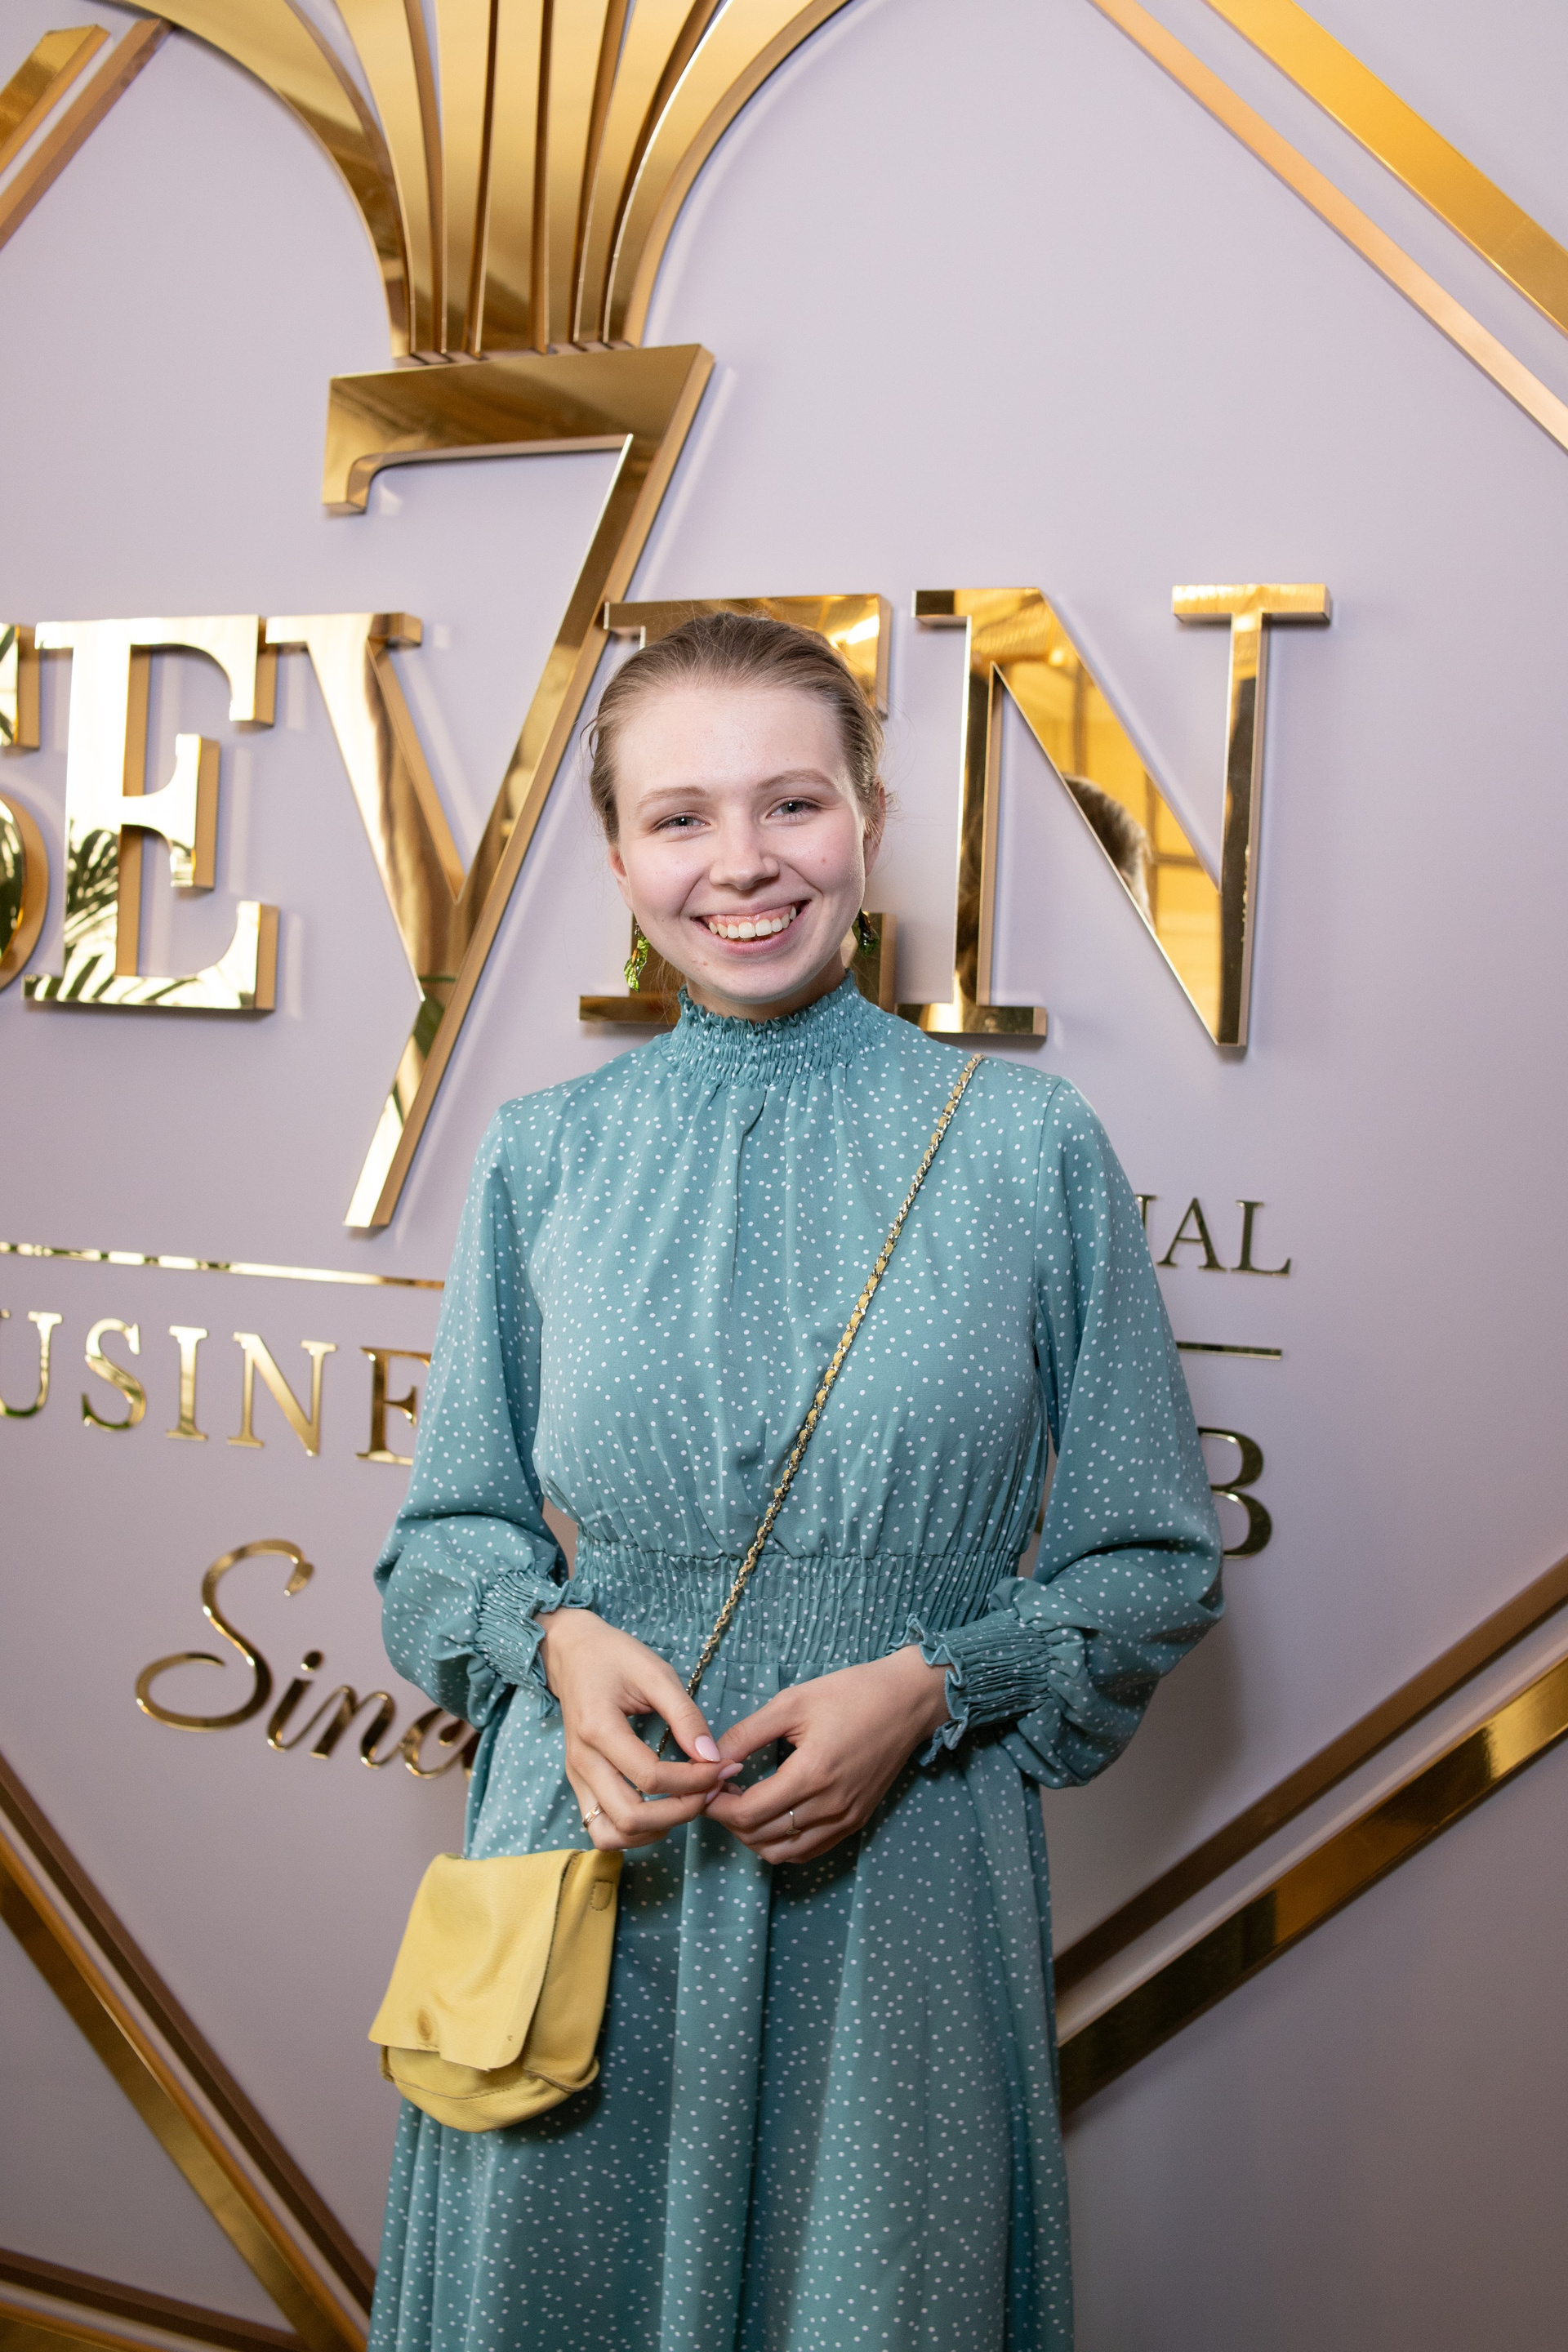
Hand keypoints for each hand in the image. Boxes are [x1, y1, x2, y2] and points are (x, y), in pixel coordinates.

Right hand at [539, 1607, 741, 1849]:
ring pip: (611, 1835)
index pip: (651, 1778)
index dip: (694, 1781)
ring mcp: (576, 1777)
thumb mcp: (655, 1672)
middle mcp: (582, 1762)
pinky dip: (634, 1832)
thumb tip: (711, 1756)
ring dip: (654, 1830)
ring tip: (686, 1804)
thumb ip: (684, 1714)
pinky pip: (602, 1829)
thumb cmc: (614, 1656)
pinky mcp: (579, 1785)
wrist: (571, 1652)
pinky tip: (661, 1811)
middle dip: (680, 1812)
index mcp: (598, 1729)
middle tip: (711, 1790)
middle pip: (630, 1817)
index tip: (722, 1766)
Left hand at [705, 1646, 950, 1863]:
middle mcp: (830, 1807)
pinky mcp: (856, 1822)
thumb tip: (711, 1760)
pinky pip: (808, 1850)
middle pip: (761, 1837)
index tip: (705, 1784)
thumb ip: (746, 1734)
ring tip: (741, 1805)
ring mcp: (846, 1819)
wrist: (907, 1701)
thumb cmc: (849, 1693)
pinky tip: (771, 1816)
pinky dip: (781, 1843)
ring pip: (783, 1852)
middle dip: (729, 1820)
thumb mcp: (791, 1703)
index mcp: (812, 1774)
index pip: (748, 1813)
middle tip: (716, 1793)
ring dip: (752, 1836)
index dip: (717, 1805)